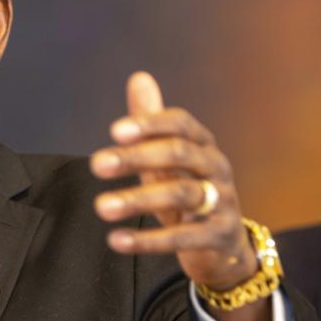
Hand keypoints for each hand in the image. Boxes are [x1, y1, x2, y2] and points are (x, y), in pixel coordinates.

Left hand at [90, 72, 268, 320]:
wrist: (224, 243)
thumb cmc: (188, 189)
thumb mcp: (167, 157)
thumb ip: (150, 122)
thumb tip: (138, 77)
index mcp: (203, 144)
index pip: (181, 124)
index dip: (150, 124)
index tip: (114, 131)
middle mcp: (216, 167)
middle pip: (179, 154)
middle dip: (137, 157)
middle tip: (96, 164)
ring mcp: (222, 202)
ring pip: (182, 195)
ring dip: (138, 199)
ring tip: (101, 206)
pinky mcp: (220, 237)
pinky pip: (184, 238)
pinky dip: (149, 240)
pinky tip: (116, 241)